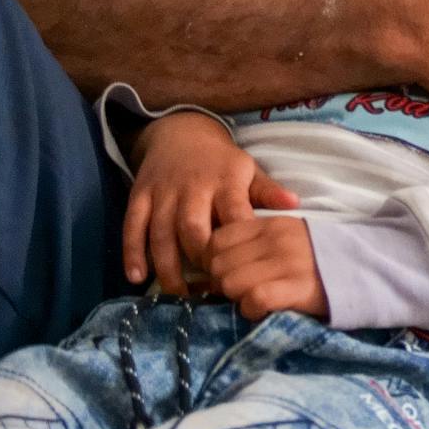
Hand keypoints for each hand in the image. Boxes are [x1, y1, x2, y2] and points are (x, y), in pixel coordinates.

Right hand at [123, 111, 298, 295]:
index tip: (243, 270)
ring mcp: (163, 192)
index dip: (237, 244)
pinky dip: (133, 252)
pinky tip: (137, 278)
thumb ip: (268, 192)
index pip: (233, 214)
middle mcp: (192, 187)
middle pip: (192, 228)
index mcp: (225, 182)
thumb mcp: (249, 171)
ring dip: (167, 266)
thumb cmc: (222, 163)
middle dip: (200, 260)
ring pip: (160, 233)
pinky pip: (132, 226)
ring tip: (178, 295)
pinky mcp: (139, 196)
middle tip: (209, 288)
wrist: (181, 132)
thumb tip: (295, 206)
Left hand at [207, 214, 327, 320]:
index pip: (217, 239)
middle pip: (219, 264)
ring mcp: (287, 264)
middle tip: (239, 292)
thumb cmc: (320, 259)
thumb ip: (256, 241)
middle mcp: (275, 240)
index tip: (227, 274)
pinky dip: (251, 310)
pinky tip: (261, 311)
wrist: (366, 271)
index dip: (214, 261)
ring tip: (251, 301)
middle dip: (222, 283)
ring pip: (231, 282)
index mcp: (270, 224)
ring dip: (236, 298)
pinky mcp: (297, 288)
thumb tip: (216, 264)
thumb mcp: (288, 237)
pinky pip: (254, 299)